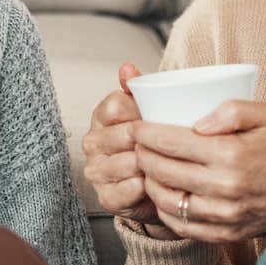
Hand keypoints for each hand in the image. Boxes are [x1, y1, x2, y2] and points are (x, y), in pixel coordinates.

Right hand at [82, 64, 168, 229]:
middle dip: (150, 140)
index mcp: (101, 117)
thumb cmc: (153, 144)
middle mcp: (93, 143)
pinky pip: (128, 189)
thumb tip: (127, 67)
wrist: (159, 184)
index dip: (142, 112)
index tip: (158, 118)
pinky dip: (147, 187)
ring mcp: (96, 171)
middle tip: (172, 144)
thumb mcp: (150, 113)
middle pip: (124, 134)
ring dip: (151, 164)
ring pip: (127, 162)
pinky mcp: (106, 197)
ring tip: (168, 163)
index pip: (116, 106)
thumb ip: (139, 89)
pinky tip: (157, 182)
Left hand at [133, 101, 265, 243]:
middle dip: (141, 154)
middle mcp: (224, 187)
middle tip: (137, 144)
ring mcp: (222, 214)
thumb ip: (232, 110)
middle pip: (162, 170)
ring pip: (165, 199)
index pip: (172, 142)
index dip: (146, 133)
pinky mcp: (221, 234)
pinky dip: (163, 207)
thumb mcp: (265, 116)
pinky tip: (162, 192)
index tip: (137, 126)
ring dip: (148, 181)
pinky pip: (179, 224)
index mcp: (231, 154)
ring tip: (147, 167)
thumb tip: (198, 123)